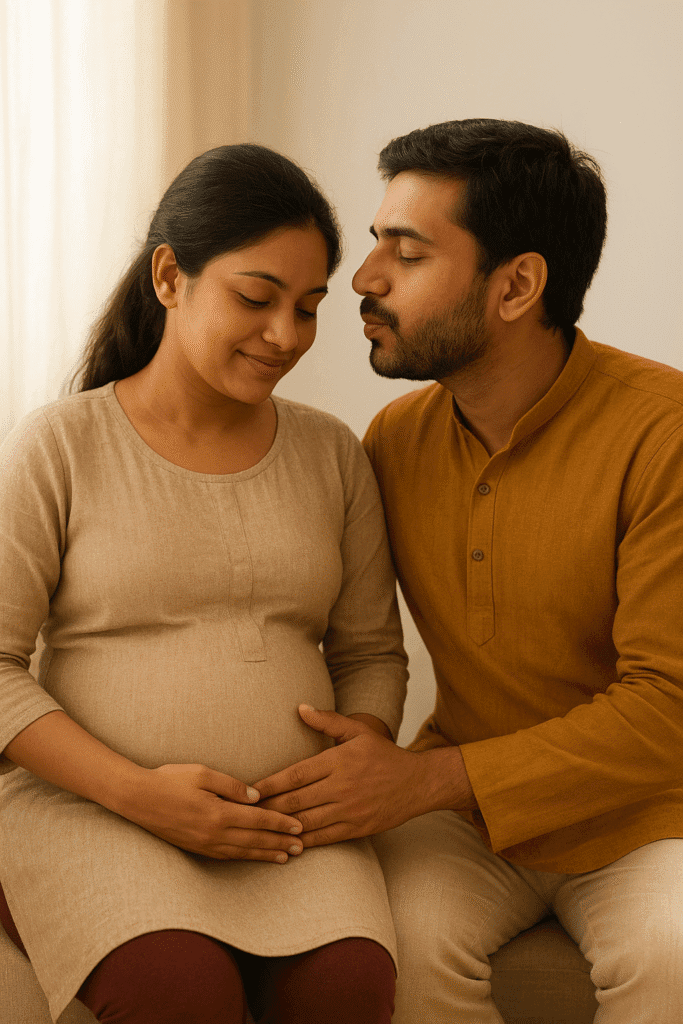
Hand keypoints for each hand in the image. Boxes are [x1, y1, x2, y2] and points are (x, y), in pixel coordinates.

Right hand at [124, 763, 303, 862]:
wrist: (137, 799)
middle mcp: (214, 834)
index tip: (299, 826)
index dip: (280, 824)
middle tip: (301, 847)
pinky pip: (227, 856)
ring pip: (243, 853)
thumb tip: (257, 797)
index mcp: (218, 813)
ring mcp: (204, 844)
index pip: (258, 820)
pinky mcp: (196, 848)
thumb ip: (232, 785)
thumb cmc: (170, 780)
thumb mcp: (202, 773)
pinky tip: (255, 856)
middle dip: (280, 844)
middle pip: (255, 841)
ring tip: (285, 857)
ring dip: (265, 854)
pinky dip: (245, 857)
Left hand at [254, 705, 444, 845]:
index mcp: (338, 761)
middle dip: (267, 808)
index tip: (249, 791)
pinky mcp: (356, 828)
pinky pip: (323, 837)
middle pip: (295, 801)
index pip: (295, 775)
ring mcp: (349, 809)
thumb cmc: (384, 755)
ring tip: (259, 829)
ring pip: (306, 822)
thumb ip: (328, 721)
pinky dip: (303, 842)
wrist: (417, 783)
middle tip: (245, 813)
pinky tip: (287, 843)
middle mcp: (341, 786)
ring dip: (281, 827)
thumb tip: (301, 708)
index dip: (269, 784)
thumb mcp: (358, 731)